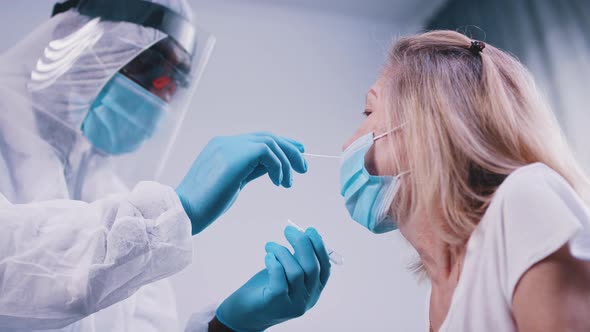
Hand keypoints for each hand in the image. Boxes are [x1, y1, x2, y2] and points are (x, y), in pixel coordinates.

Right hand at [176, 132, 306, 234]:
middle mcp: (226, 142)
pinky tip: (279, 182)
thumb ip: (251, 171)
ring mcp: (230, 146)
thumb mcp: (234, 183)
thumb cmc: (206, 204)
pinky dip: (278, 166)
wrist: (185, 211)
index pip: (258, 140)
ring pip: (270, 142)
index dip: (280, 146)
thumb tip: (274, 168)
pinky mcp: (236, 155)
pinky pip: (267, 152)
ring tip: (289, 183)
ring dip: (285, 162)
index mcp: (222, 146)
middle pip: (267, 137)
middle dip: (289, 150)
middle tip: (302, 167)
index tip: (297, 154)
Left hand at [216, 226, 331, 331]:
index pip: (324, 268)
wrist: (245, 314)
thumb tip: (303, 235)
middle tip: (288, 230)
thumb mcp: (287, 273)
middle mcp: (307, 299)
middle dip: (302, 244)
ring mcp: (293, 304)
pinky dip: (275, 264)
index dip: (319, 247)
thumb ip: (297, 259)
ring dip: (283, 252)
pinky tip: (268, 257)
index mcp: (314, 291)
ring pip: (296, 272)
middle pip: (312, 267)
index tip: (309, 230)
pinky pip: (280, 281)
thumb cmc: (266, 288)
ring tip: (270, 246)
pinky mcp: (275, 304)